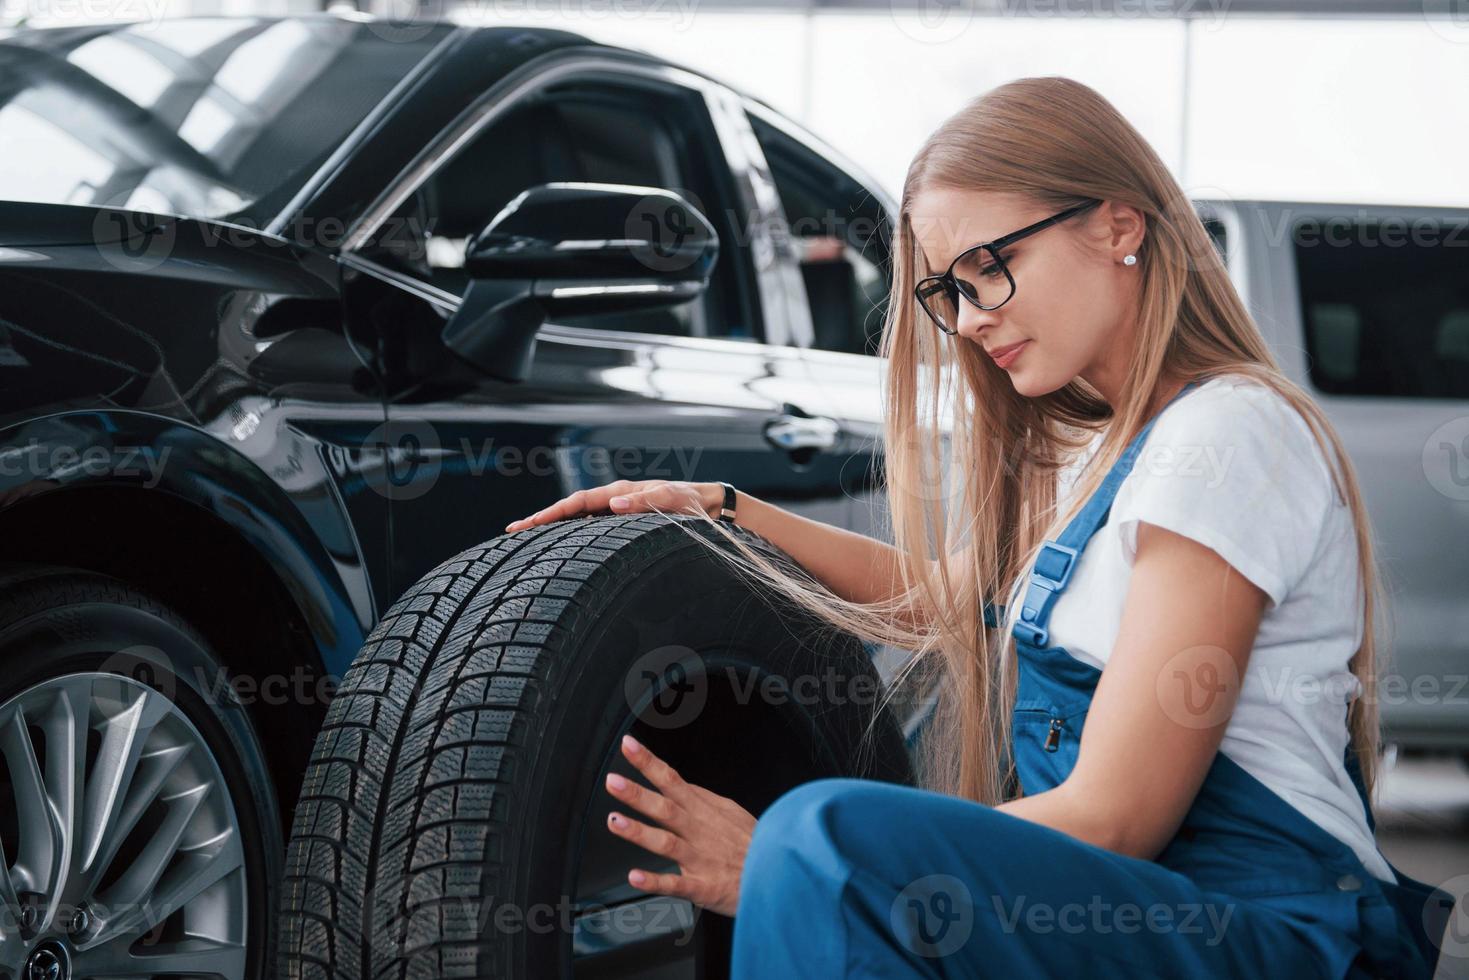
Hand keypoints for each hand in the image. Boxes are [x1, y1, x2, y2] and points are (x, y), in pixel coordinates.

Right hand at [504, 480, 722, 532]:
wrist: (711, 507)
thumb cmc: (694, 503)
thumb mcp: (674, 500)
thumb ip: (646, 501)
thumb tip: (612, 504)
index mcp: (621, 492)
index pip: (577, 503)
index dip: (549, 514)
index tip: (524, 526)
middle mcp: (615, 499)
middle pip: (570, 510)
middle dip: (541, 521)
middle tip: (512, 535)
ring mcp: (618, 511)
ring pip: (578, 520)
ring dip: (554, 528)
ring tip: (527, 542)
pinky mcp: (624, 523)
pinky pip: (592, 528)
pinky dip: (573, 535)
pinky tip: (562, 548)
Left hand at [604, 733, 756, 918]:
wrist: (780, 876)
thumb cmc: (754, 846)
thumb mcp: (732, 813)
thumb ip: (703, 800)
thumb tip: (680, 784)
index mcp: (705, 811)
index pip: (672, 780)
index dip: (649, 762)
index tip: (628, 746)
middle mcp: (700, 831)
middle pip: (666, 807)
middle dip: (638, 793)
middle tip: (613, 781)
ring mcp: (701, 859)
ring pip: (667, 842)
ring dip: (639, 832)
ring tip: (615, 822)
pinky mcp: (705, 886)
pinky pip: (677, 884)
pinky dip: (656, 881)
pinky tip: (635, 877)